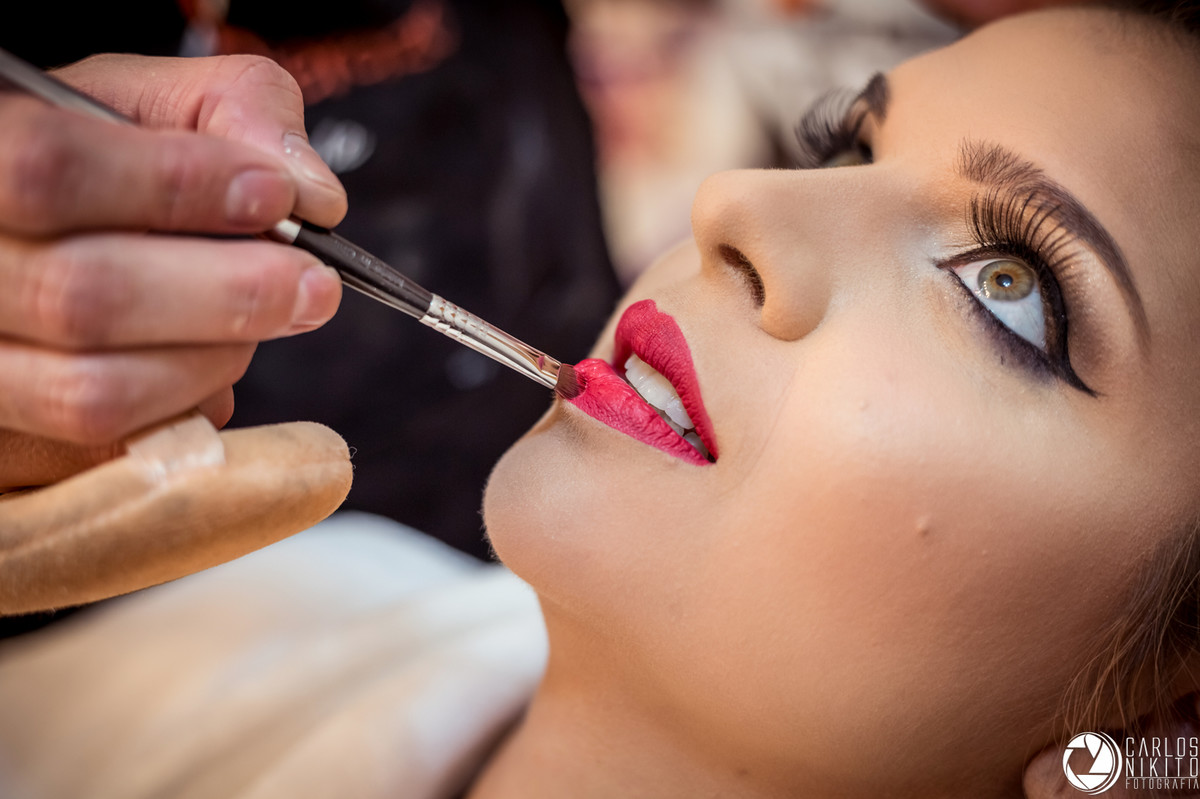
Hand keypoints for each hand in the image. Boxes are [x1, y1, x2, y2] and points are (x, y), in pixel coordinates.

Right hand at [0, 53, 346, 488]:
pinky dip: (184, 414)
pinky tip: (204, 367)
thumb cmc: (98, 159)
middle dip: (227, 293)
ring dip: (212, 361)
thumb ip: (236, 110)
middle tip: (311, 285)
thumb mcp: (149, 102)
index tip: (273, 196)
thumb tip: (314, 198)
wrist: (34, 232)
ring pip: (95, 395)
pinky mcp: (11, 447)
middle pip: (81, 299)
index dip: (175, 187)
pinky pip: (112, 457)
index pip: (47, 170)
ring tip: (261, 324)